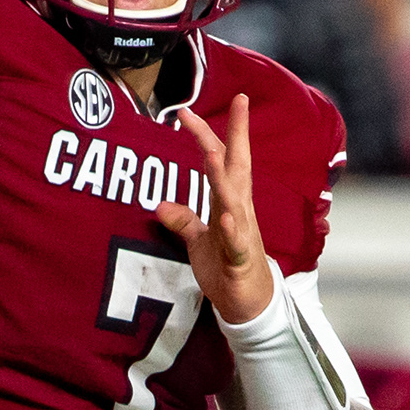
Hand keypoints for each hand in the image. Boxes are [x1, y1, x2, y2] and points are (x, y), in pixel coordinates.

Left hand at [157, 94, 274, 323]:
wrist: (250, 304)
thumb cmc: (226, 269)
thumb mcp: (199, 241)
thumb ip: (183, 221)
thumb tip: (159, 205)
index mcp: (229, 202)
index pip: (222, 160)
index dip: (207, 134)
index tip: (188, 109)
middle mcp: (239, 211)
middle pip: (236, 167)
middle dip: (233, 136)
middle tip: (231, 104)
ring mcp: (242, 234)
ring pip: (235, 200)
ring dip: (224, 178)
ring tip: (215, 153)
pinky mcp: (240, 261)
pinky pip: (236, 243)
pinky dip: (232, 231)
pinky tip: (226, 218)